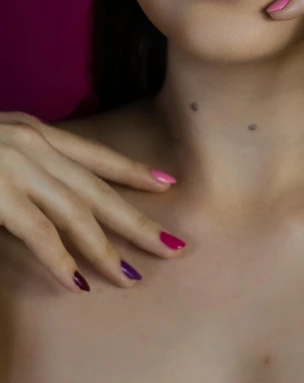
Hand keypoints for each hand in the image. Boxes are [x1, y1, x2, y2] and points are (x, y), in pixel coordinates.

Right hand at [0, 111, 183, 293]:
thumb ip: (27, 162)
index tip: (167, 183)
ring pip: (76, 212)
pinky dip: (60, 260)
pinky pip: (38, 232)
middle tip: (172, 246)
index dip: (133, 171)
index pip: (96, 154)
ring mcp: (18, 168)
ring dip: (105, 250)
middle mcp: (35, 146)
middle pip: (98, 188)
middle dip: (137, 220)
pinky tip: (78, 284)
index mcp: (37, 132)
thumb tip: (47, 187)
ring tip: (130, 278)